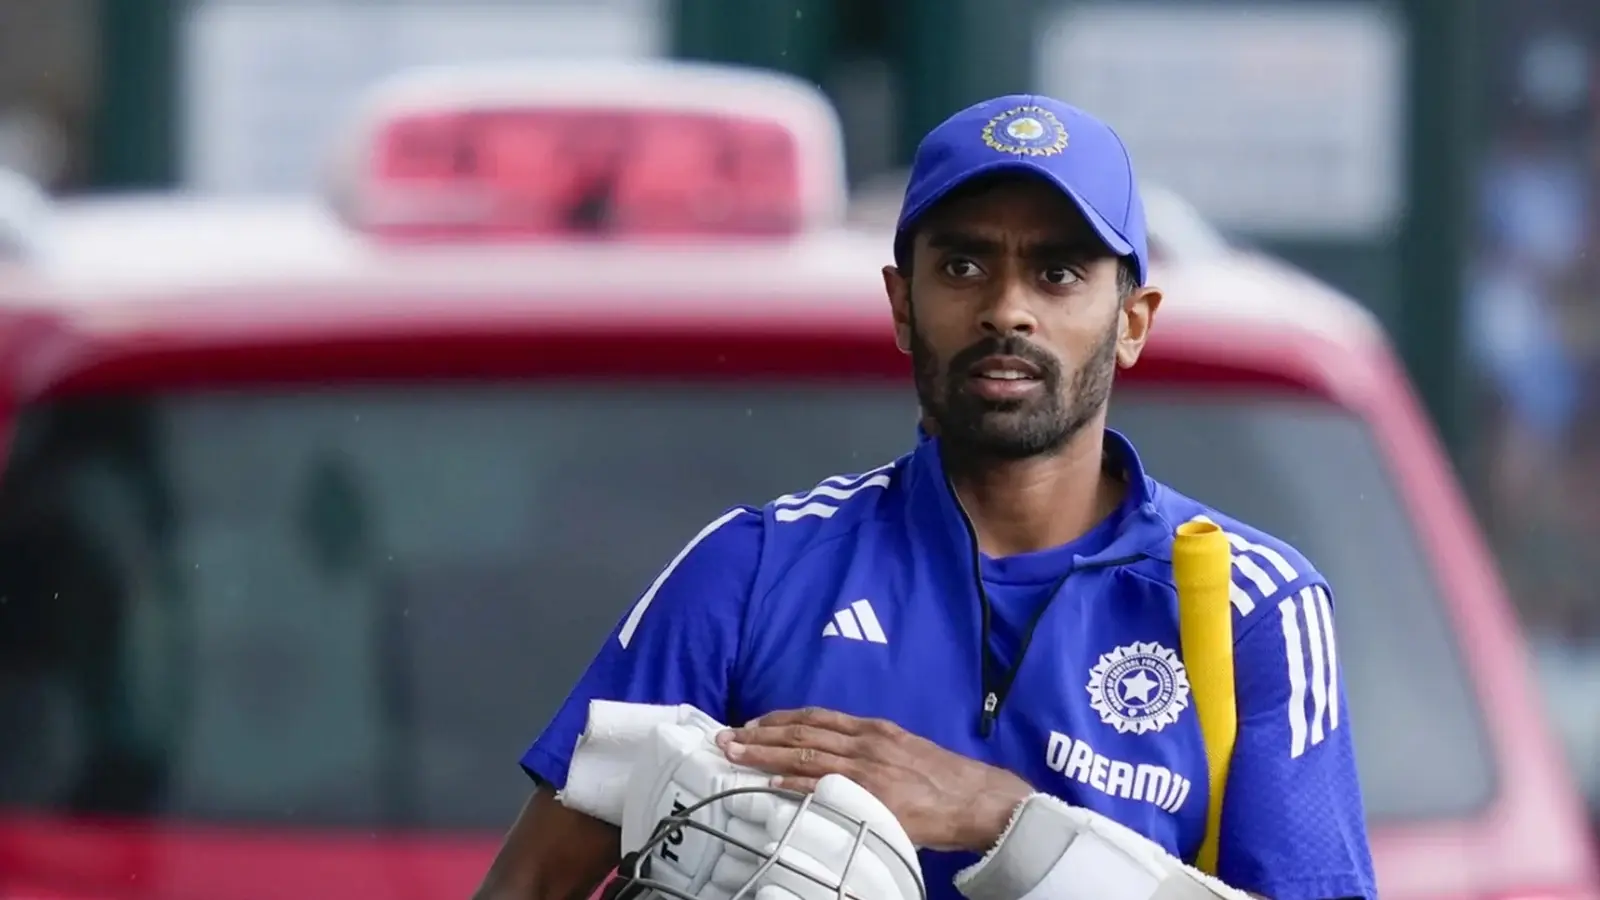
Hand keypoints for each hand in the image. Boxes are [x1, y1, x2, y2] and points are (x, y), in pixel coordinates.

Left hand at [716, 707, 1032, 852]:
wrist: (977, 798)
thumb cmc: (944, 779)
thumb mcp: (905, 750)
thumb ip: (871, 750)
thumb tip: (837, 757)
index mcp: (873, 729)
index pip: (816, 717)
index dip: (780, 718)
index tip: (753, 721)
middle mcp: (865, 742)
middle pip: (802, 732)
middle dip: (760, 734)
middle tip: (726, 736)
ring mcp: (866, 768)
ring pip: (804, 754)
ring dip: (764, 753)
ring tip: (734, 754)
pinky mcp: (870, 794)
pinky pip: (823, 785)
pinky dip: (793, 782)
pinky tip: (768, 782)